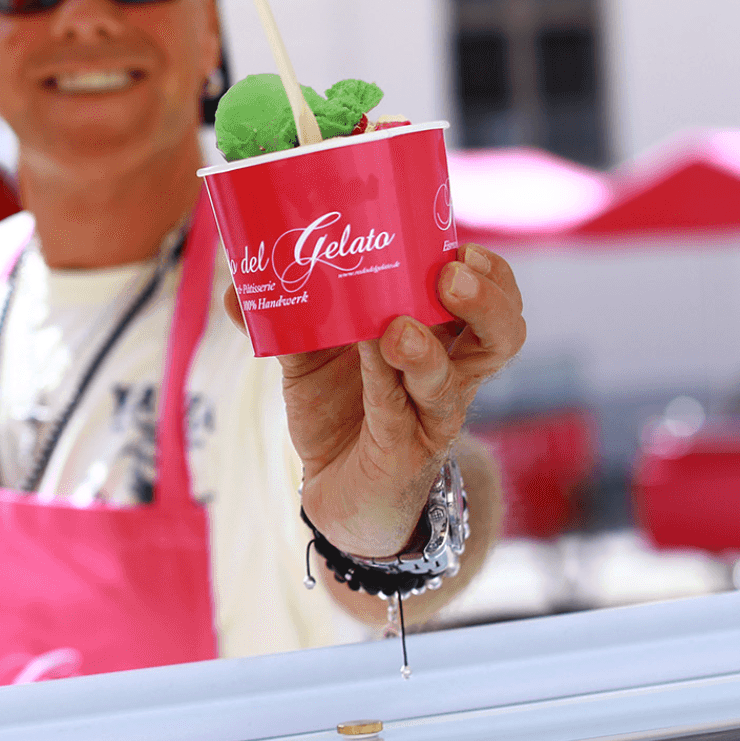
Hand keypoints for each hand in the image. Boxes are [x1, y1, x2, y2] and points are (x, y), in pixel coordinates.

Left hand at [224, 244, 526, 557]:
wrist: (337, 497)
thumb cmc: (339, 416)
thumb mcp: (309, 362)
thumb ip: (283, 323)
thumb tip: (237, 286)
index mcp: (438, 340)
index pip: (490, 300)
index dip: (489, 272)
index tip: (461, 244)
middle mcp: (448, 374)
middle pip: (502, 336)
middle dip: (487, 300)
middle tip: (451, 273)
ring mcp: (430, 416)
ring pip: (455, 379)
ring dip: (428, 348)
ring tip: (400, 326)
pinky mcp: (403, 452)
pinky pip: (399, 411)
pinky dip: (383, 379)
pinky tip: (370, 352)